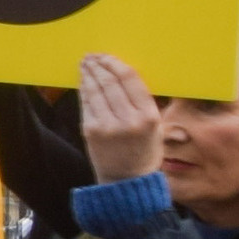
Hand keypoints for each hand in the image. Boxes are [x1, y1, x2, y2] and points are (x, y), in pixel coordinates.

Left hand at [77, 53, 164, 184]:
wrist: (127, 181)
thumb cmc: (143, 150)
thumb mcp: (155, 127)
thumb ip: (142, 103)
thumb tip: (123, 74)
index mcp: (148, 116)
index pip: (130, 80)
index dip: (116, 64)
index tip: (108, 56)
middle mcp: (128, 120)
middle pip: (110, 82)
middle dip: (99, 66)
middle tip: (93, 56)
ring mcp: (107, 126)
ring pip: (96, 91)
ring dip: (88, 74)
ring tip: (85, 63)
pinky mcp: (91, 131)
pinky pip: (86, 104)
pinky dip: (84, 90)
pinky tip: (83, 81)